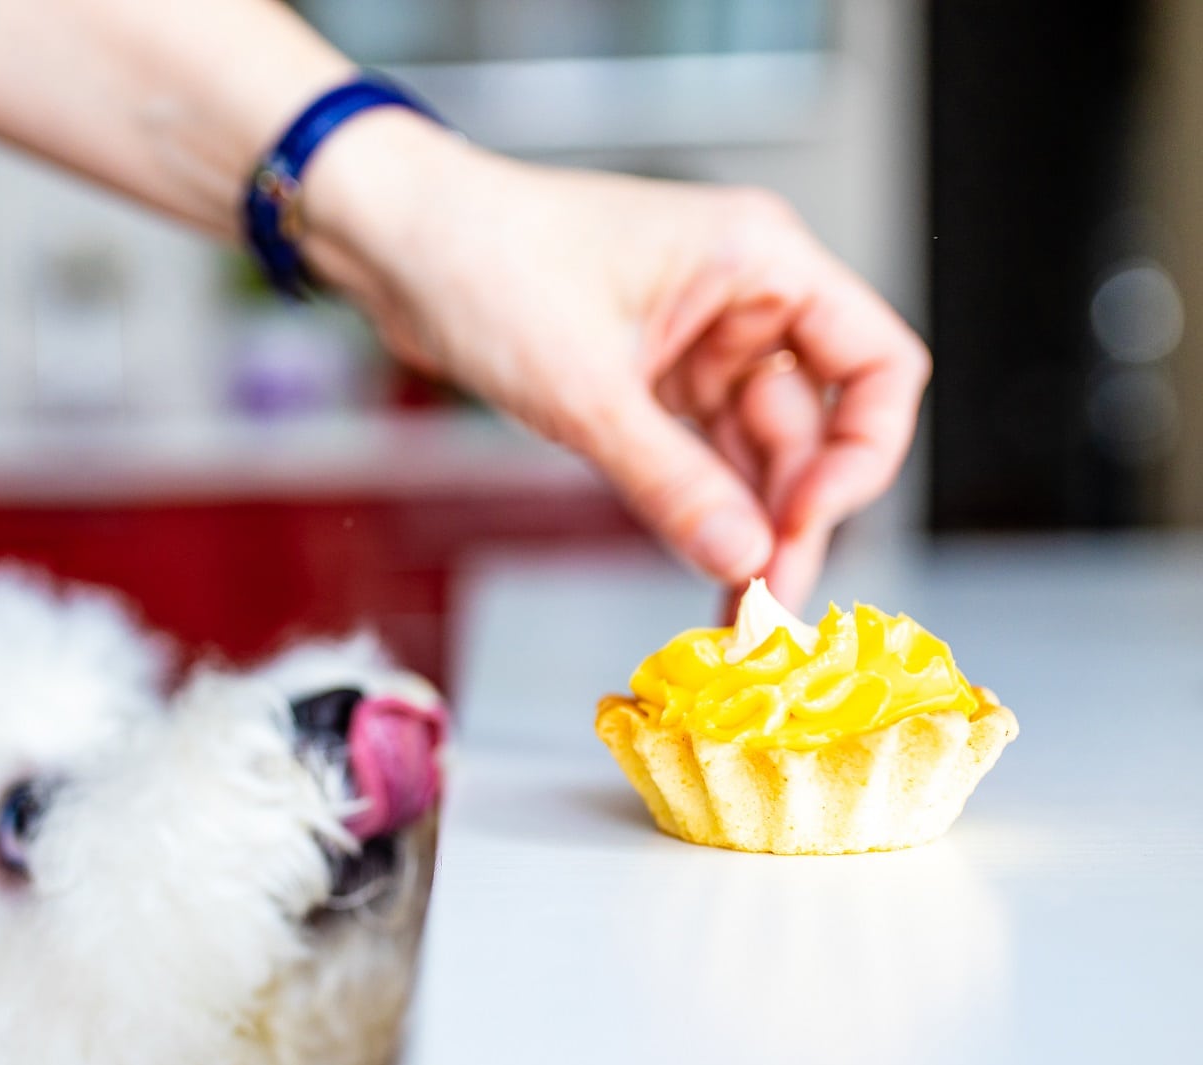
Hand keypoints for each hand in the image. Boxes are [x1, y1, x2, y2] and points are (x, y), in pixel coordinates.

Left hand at [303, 116, 929, 610]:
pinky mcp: (650, 376)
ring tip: (736, 615)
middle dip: (794, 518)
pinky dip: (702, 510)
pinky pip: (700, 454)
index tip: (807, 522)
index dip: (863, 454)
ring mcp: (697, 340)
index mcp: (759, 261)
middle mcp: (743, 298)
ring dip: (748, 529)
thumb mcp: (584, 389)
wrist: (396, 241)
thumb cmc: (484, 261)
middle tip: (765, 608)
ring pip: (756, 451)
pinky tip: (705, 569)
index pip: (877, 363)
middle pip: (816, 426)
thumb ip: (670, 481)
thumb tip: (742, 560)